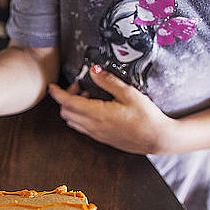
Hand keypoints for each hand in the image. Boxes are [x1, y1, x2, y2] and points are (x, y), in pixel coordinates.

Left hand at [48, 65, 175, 153]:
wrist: (157, 138)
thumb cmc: (146, 117)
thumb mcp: (129, 93)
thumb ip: (108, 82)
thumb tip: (93, 71)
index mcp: (97, 114)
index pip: (68, 103)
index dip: (57, 93)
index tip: (52, 86)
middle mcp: (93, 126)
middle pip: (66, 113)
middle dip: (66, 98)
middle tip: (79, 87)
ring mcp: (96, 134)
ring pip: (72, 122)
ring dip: (72, 109)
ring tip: (87, 96)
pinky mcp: (102, 138)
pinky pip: (82, 128)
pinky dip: (80, 117)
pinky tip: (94, 108)